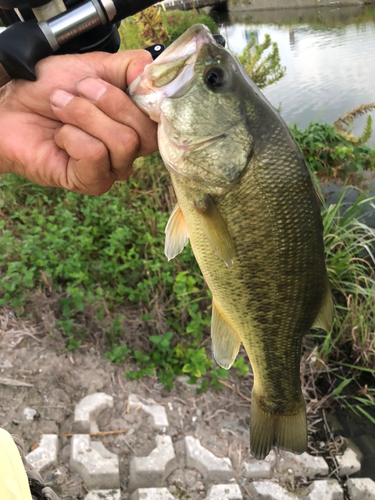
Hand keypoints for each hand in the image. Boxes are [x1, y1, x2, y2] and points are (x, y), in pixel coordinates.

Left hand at [0, 50, 156, 194]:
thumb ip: (133, 67)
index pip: (166, 121)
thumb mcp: (96, 66)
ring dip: (85, 116)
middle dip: (108, 102)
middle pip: (145, 133)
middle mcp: (130, 149)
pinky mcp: (92, 182)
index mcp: (136, 121)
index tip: (133, 83)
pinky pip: (96, 155)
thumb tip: (157, 76)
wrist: (12, 106)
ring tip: (62, 108)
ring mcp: (113, 168)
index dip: (154, 103)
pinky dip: (72, 137)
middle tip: (78, 90)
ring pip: (123, 142)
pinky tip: (60, 136)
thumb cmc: (49, 89)